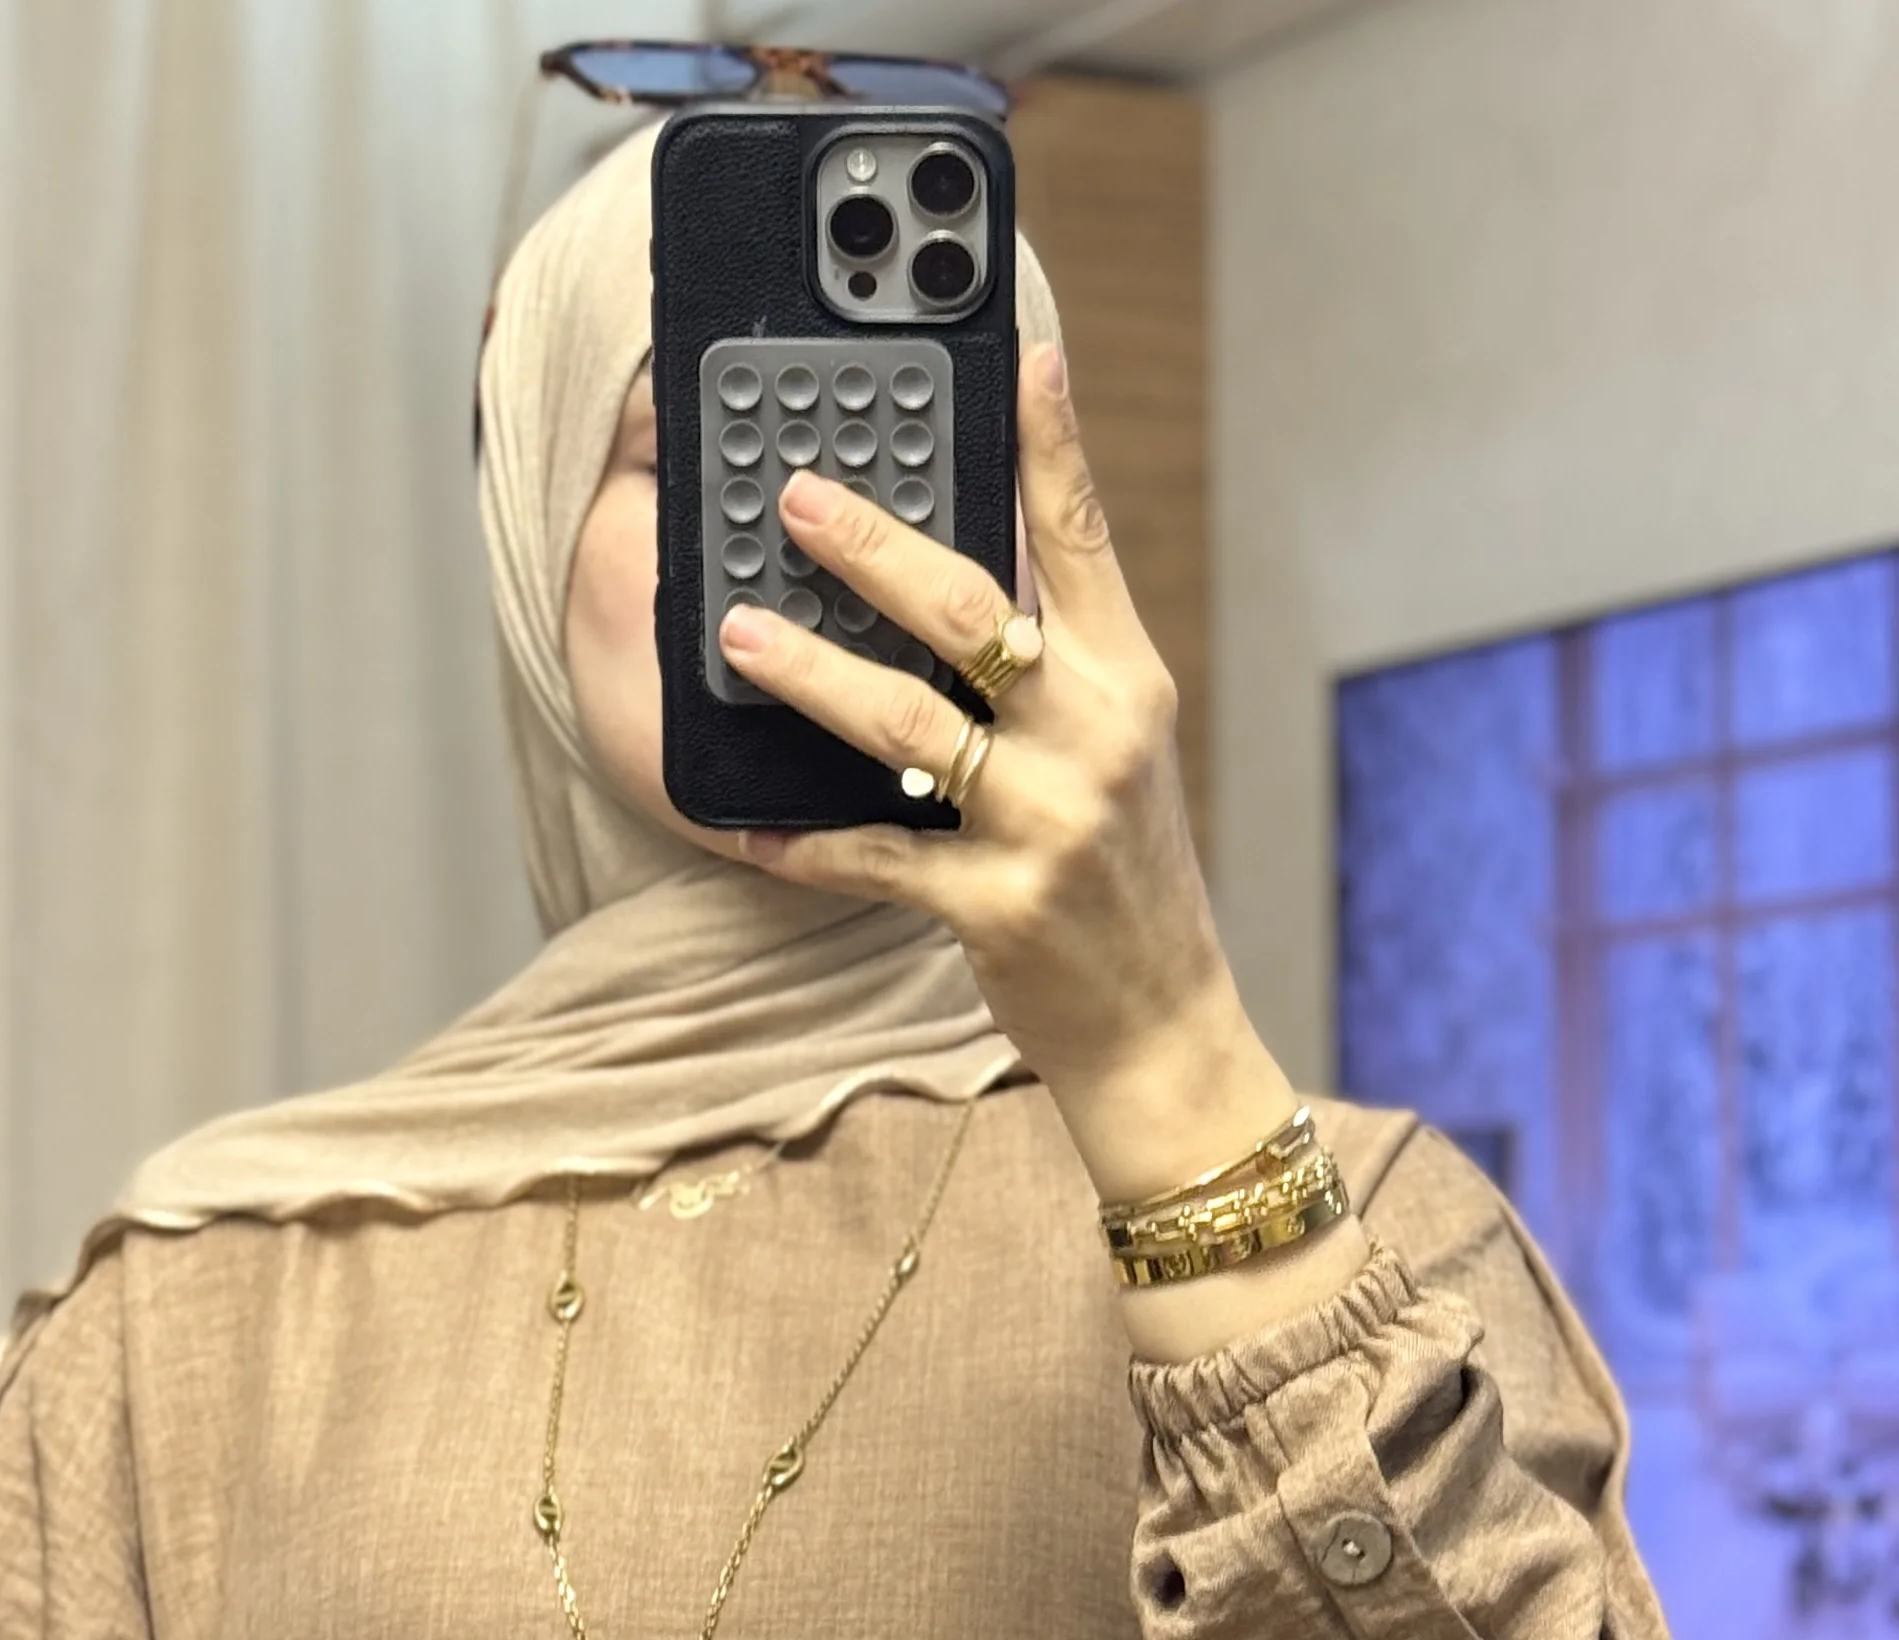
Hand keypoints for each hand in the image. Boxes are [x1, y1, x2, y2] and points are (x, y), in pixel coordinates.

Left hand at [718, 340, 1230, 1111]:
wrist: (1162, 1027)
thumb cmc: (1126, 883)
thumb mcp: (1121, 756)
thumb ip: (1060, 667)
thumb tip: (977, 585)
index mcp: (1128, 683)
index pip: (1082, 537)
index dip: (1048, 439)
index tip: (1018, 352)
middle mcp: (1093, 737)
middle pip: (970, 611)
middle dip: (871, 546)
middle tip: (793, 497)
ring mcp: (1045, 822)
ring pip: (907, 723)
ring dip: (810, 674)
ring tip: (738, 637)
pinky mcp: (995, 903)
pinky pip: (875, 857)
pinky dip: (805, 842)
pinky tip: (746, 832)